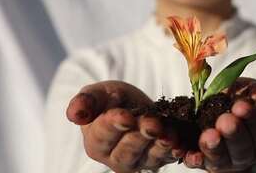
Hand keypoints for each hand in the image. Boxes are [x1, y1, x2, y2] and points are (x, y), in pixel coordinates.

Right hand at [66, 81, 184, 172]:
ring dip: (161, 145)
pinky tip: (182, 144)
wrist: (135, 105)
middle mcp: (116, 158)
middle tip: (152, 123)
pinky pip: (170, 158)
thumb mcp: (98, 93)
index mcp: (95, 143)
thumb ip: (86, 101)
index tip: (125, 115)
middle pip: (129, 149)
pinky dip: (176, 151)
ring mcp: (140, 161)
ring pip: (151, 156)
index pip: (104, 135)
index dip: (114, 124)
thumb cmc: (110, 100)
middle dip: (141, 135)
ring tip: (169, 133)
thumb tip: (74, 113)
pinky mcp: (161, 159)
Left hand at [183, 77, 255, 171]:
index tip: (241, 106)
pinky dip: (194, 160)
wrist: (213, 97)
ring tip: (209, 135)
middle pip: (244, 151)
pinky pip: (198, 164)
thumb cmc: (241, 95)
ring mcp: (224, 161)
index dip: (254, 120)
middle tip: (225, 120)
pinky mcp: (202, 161)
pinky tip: (191, 156)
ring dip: (215, 148)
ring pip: (222, 161)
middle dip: (235, 135)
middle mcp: (246, 154)